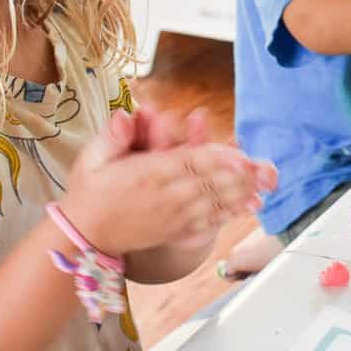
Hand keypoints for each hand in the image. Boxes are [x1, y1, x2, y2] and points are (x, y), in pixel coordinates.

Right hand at [61, 110, 258, 255]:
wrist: (85, 236)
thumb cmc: (90, 193)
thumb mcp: (92, 159)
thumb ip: (113, 136)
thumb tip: (125, 114)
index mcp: (147, 174)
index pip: (188, 163)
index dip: (217, 159)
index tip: (240, 156)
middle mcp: (164, 196)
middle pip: (208, 183)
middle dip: (239, 176)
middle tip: (266, 169)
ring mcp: (172, 217)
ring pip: (213, 203)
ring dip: (241, 194)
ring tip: (265, 185)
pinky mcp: (175, 231)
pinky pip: (207, 223)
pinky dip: (229, 214)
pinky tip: (248, 207)